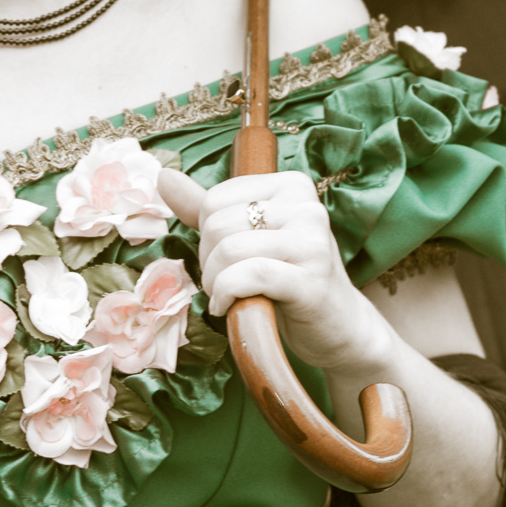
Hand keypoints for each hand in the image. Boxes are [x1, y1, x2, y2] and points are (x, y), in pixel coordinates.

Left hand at [156, 164, 391, 379]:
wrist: (339, 329)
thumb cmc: (291, 280)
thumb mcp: (252, 238)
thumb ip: (210, 210)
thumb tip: (165, 177)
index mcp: (292, 186)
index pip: (215, 199)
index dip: (206, 236)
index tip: (225, 258)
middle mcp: (307, 207)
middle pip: (218, 225)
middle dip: (208, 261)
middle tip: (225, 283)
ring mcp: (313, 243)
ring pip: (229, 251)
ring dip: (215, 283)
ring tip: (228, 297)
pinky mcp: (311, 281)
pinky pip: (247, 277)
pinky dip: (227, 295)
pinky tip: (230, 308)